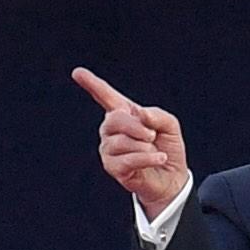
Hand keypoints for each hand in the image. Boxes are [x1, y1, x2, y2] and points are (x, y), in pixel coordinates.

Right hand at [71, 68, 191, 215]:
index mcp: (124, 114)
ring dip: (144, 146)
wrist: (172, 177)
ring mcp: (109, 149)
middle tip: (152, 135)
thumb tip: (139, 115)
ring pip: (121, 141)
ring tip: (154, 151)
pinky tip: (158, 158)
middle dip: (136, 127)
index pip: (105, 96)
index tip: (77, 72)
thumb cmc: (167, 147)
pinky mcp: (113, 168)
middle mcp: (111, 130)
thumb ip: (155, 115)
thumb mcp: (169, 125)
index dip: (92, 84)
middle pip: (115, 119)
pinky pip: (127, 159)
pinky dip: (147, 158)